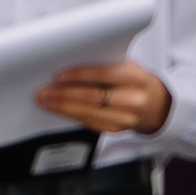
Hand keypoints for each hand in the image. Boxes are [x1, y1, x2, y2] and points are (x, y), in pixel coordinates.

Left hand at [35, 58, 171, 136]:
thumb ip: (103, 65)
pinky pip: (88, 122)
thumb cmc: (131, 79)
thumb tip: (68, 64)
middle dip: (64, 94)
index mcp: (135, 76)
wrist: (152, 102)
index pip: (103, 74)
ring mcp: (125, 118)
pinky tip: (58, 109)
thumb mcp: (124, 65)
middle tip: (44, 90)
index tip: (58, 75)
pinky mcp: (115, 130)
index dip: (79, 76)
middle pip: (92, 97)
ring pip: (87, 112)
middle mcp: (132, 99)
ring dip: (61, 107)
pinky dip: (69, 115)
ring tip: (45, 100)